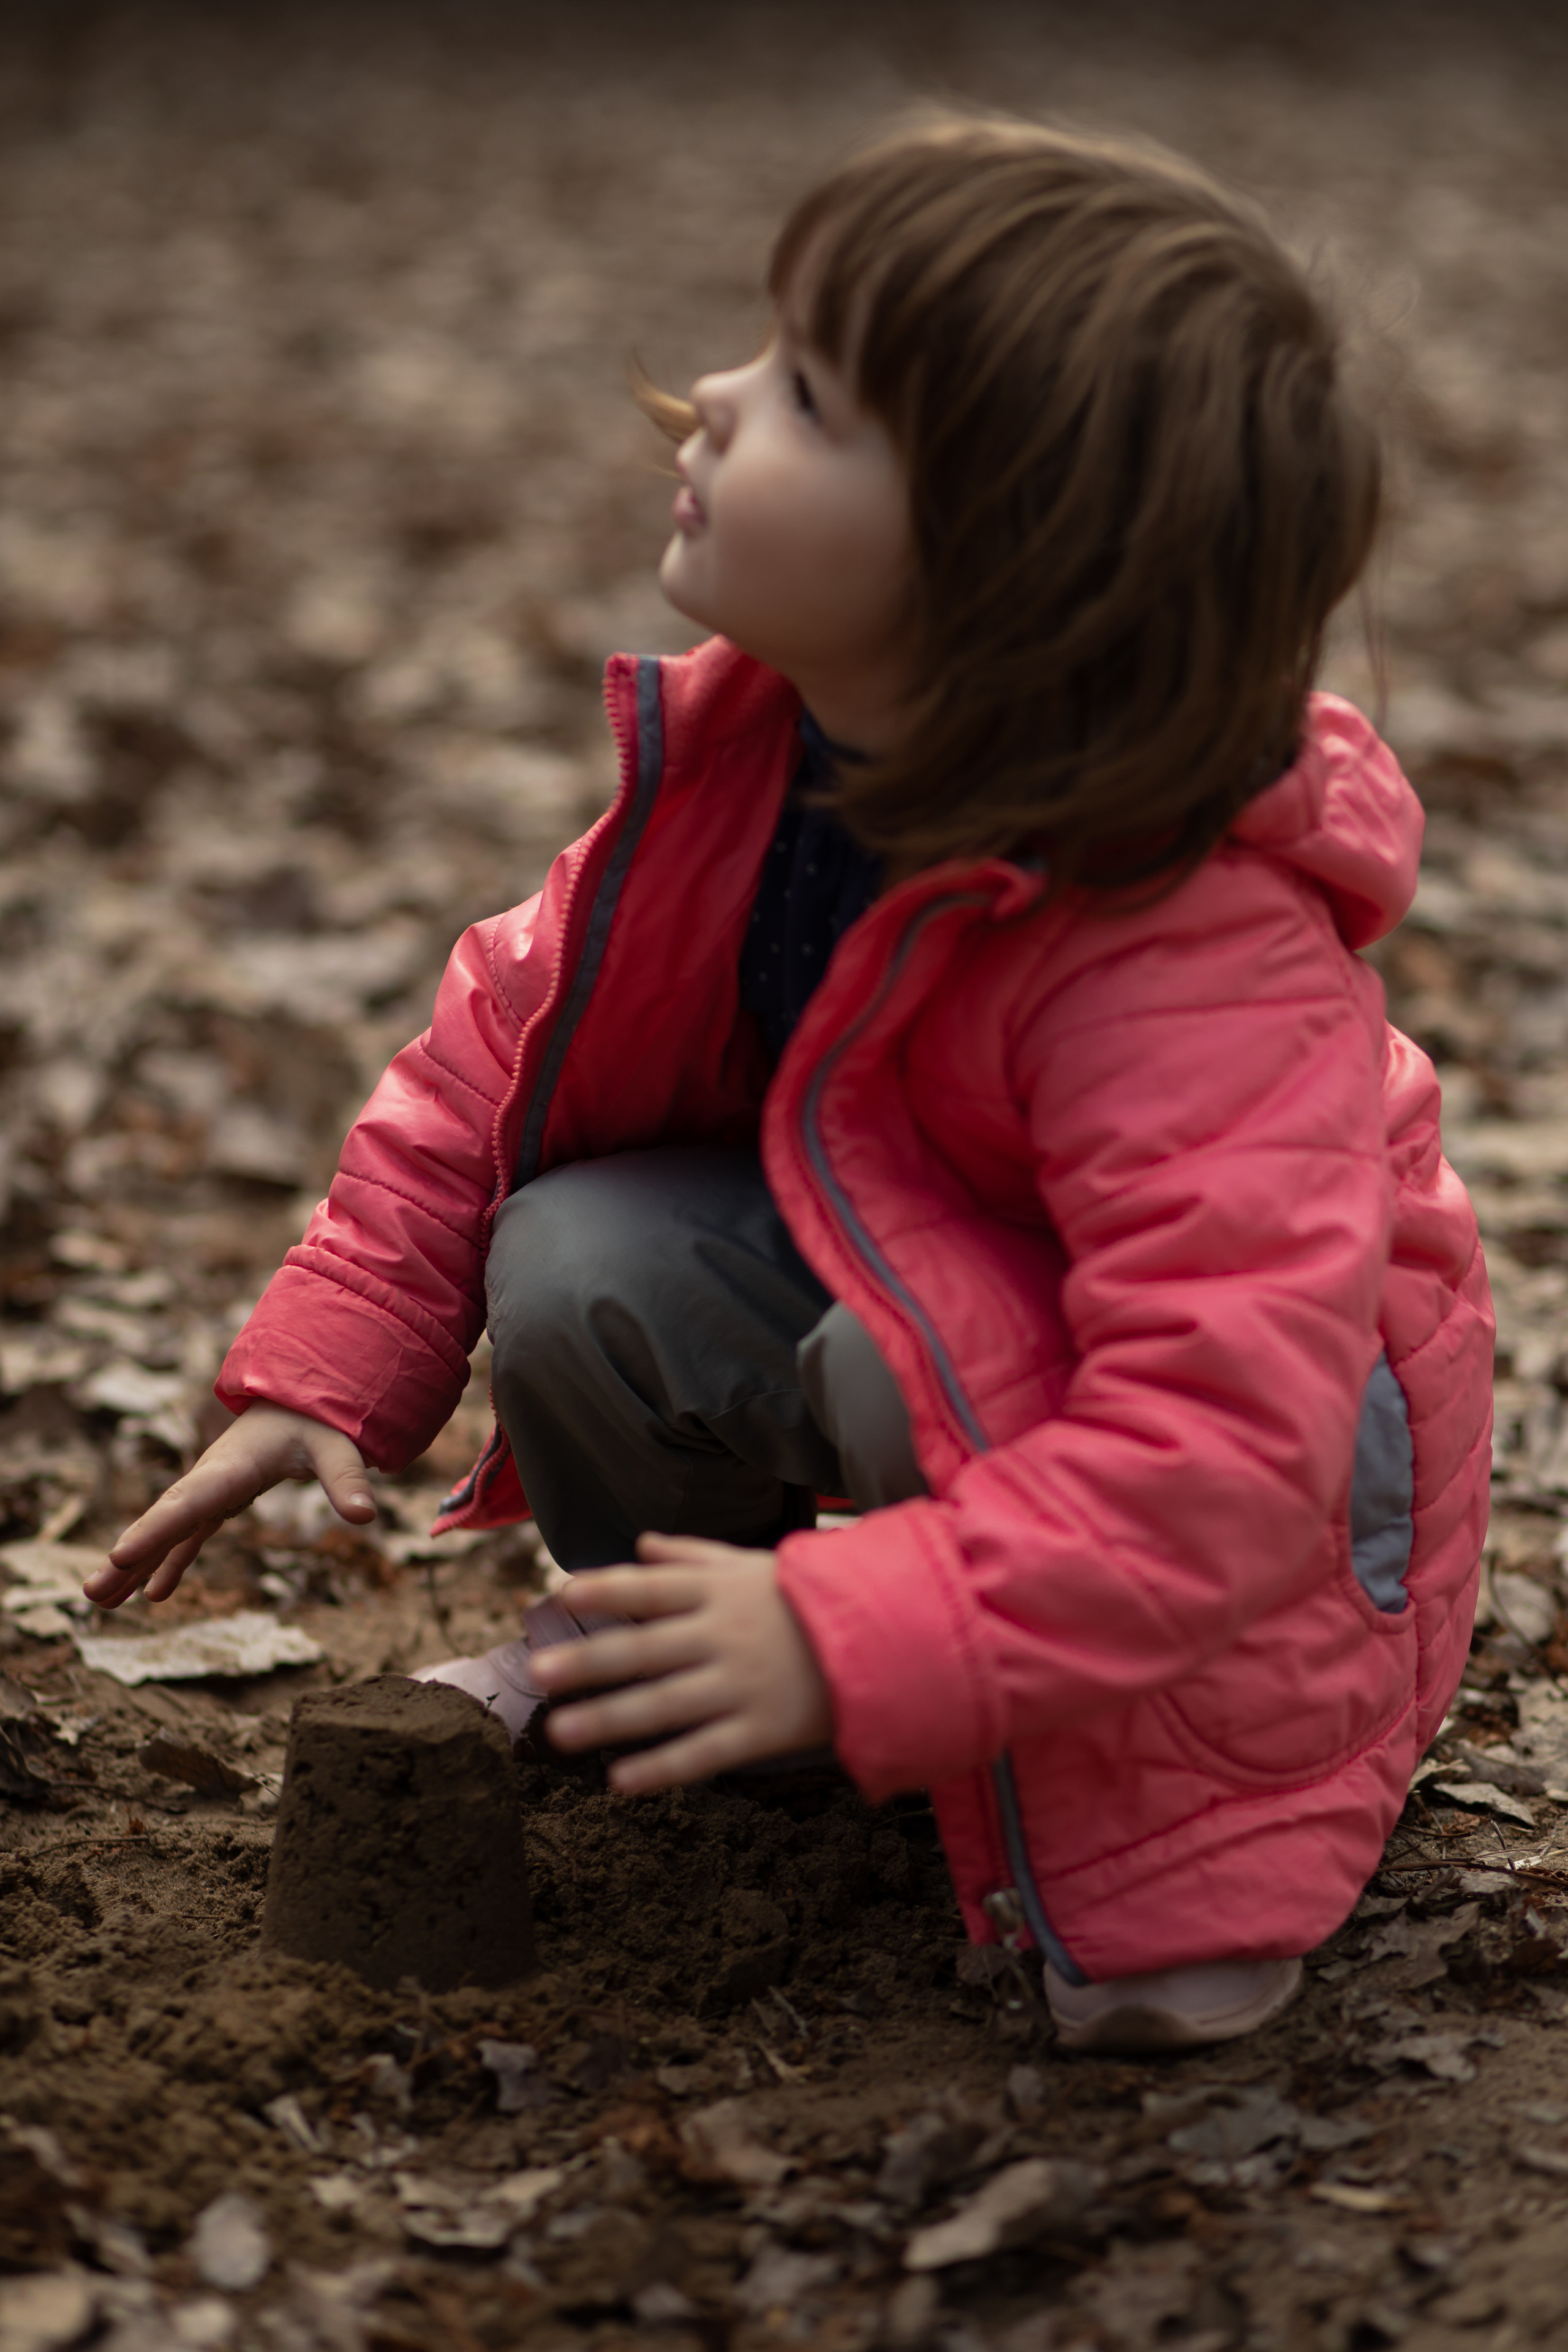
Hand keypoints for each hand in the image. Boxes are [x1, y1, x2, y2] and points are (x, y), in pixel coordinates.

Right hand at [83, 1405, 374, 1609]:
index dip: (156, 1530)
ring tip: (97, 1602)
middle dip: (128, 1556)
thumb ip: (347, 1479)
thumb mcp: (337, 1446)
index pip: (191, 1501)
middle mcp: (211, 1479)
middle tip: (90, 1592)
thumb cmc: (318, 1419)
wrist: (304, 1396)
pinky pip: (187, 1537)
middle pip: (164, 1521)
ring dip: (134, 1566)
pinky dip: (168, 1563)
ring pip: (167, 1532)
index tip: (120, 1554)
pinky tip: (150, 1595)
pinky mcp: (219, 1501)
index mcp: (233, 1465)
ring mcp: (210, 1490)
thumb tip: (366, 1516)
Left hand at [530, 1533, 833, 1793]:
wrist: (889, 1640)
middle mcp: (724, 1636)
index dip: (607, 1589)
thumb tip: (640, 1543)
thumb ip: (694, 1557)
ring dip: (609, 1719)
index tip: (563, 1595)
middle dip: (589, 1661)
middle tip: (537, 1674)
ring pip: (665, 1705)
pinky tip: (620, 1782)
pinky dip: (662, 1769)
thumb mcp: (754, 1566)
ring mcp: (743, 1685)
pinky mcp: (763, 1730)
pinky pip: (704, 1753)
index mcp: (720, 1591)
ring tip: (560, 1733)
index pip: (652, 1586)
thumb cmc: (810, 1599)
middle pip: (645, 1648)